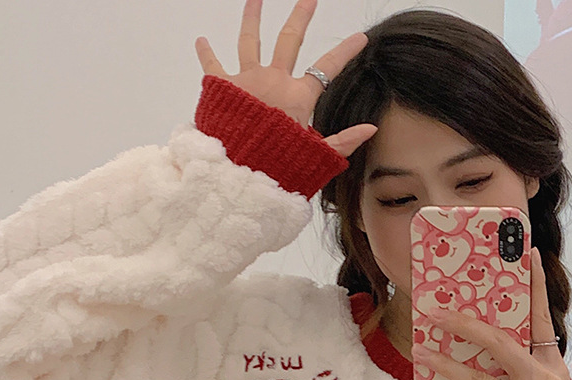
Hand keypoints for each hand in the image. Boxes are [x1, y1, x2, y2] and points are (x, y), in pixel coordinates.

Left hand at [196, 0, 376, 156]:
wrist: (239, 170)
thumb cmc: (278, 167)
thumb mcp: (318, 156)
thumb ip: (345, 141)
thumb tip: (370, 129)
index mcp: (298, 97)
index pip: (328, 68)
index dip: (346, 51)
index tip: (360, 37)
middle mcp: (274, 80)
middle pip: (289, 40)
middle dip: (301, 16)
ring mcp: (247, 80)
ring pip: (250, 41)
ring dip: (252, 17)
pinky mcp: (221, 87)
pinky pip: (212, 65)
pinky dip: (206, 52)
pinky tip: (201, 40)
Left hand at [413, 249, 571, 379]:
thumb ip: (524, 364)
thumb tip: (484, 340)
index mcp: (550, 364)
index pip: (543, 319)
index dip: (538, 287)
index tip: (531, 255)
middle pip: (500, 344)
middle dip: (466, 327)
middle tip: (436, 315)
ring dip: (447, 370)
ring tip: (423, 358)